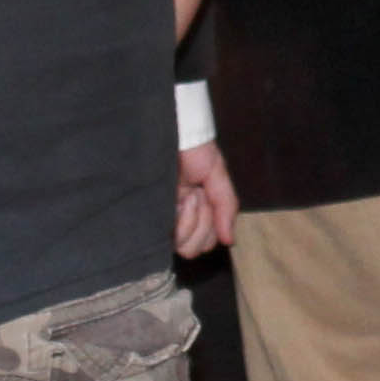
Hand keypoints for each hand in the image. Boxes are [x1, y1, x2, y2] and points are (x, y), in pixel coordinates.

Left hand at [172, 141, 236, 258]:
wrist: (175, 133)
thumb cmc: (195, 149)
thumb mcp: (217, 175)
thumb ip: (226, 207)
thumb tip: (229, 240)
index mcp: (196, 212)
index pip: (207, 242)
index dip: (210, 225)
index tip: (207, 196)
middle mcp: (179, 219)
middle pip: (195, 248)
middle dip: (201, 222)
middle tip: (196, 194)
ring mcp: (164, 219)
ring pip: (183, 246)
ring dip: (190, 219)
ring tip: (186, 194)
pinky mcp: (149, 216)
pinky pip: (168, 237)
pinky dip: (178, 220)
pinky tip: (176, 199)